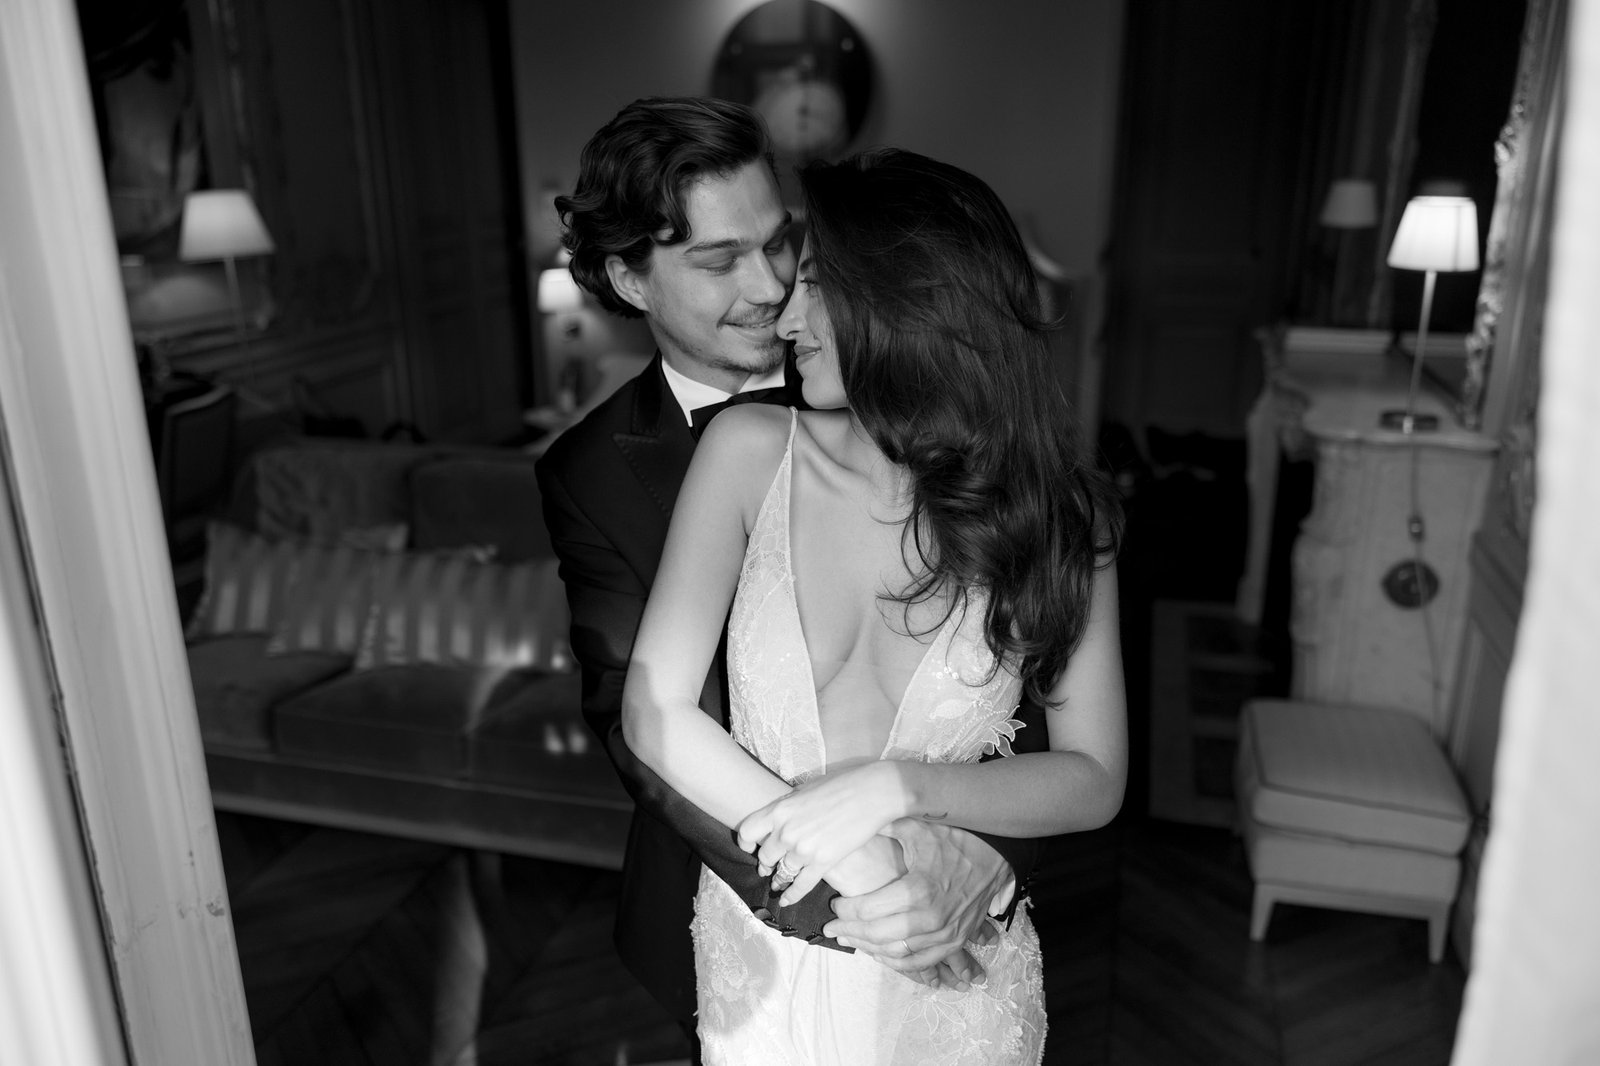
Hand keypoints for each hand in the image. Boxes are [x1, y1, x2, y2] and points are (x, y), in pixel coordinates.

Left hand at [736, 762, 907, 905]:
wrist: (871, 793)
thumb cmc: (841, 785)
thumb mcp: (805, 790)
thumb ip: (788, 807)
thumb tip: (780, 816)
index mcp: (780, 810)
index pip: (747, 831)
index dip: (745, 842)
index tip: (749, 847)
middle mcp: (786, 831)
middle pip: (765, 856)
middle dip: (766, 862)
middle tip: (767, 867)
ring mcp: (804, 849)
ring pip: (782, 872)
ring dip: (779, 879)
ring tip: (778, 882)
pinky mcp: (823, 862)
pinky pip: (801, 885)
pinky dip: (792, 895)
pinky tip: (786, 900)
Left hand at [822, 820, 1011, 981]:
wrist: (996, 855)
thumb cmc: (955, 839)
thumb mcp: (917, 827)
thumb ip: (883, 826)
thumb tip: (852, 820)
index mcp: (917, 889)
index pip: (868, 910)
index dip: (845, 911)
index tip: (834, 907)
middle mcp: (931, 917)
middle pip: (878, 935)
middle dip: (850, 933)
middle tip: (832, 929)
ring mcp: (945, 934)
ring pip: (897, 952)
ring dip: (870, 949)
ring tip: (850, 940)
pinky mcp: (955, 941)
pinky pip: (921, 962)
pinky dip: (898, 962)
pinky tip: (880, 954)